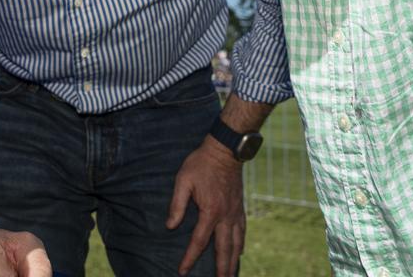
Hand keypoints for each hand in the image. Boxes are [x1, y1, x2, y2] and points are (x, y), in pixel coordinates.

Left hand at [166, 137, 244, 275]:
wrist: (225, 150)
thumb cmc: (201, 163)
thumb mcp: (183, 180)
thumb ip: (177, 204)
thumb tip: (170, 226)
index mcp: (210, 211)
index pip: (199, 241)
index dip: (190, 258)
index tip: (182, 271)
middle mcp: (226, 215)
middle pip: (224, 249)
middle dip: (221, 269)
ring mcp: (235, 212)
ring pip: (236, 243)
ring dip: (233, 261)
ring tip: (230, 275)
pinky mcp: (240, 207)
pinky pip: (242, 231)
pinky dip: (241, 244)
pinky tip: (240, 251)